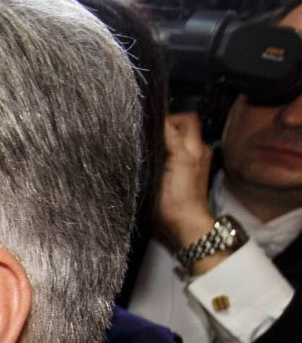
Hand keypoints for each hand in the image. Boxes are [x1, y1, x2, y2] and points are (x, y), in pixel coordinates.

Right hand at [157, 113, 218, 256]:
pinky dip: (164, 154)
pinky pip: (173, 155)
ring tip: (148, 148)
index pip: (183, 119)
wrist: (184, 224)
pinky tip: (153, 162)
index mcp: (195, 146)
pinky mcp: (180, 176)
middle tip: (148, 136)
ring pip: (176, 141)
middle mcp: (195, 151)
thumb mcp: (178, 161)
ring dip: (163, 141)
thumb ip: (171, 138)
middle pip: (181, 127)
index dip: (166, 118)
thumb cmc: (179, 196)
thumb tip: (158, 119)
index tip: (147, 125)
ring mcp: (189, 164)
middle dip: (165, 127)